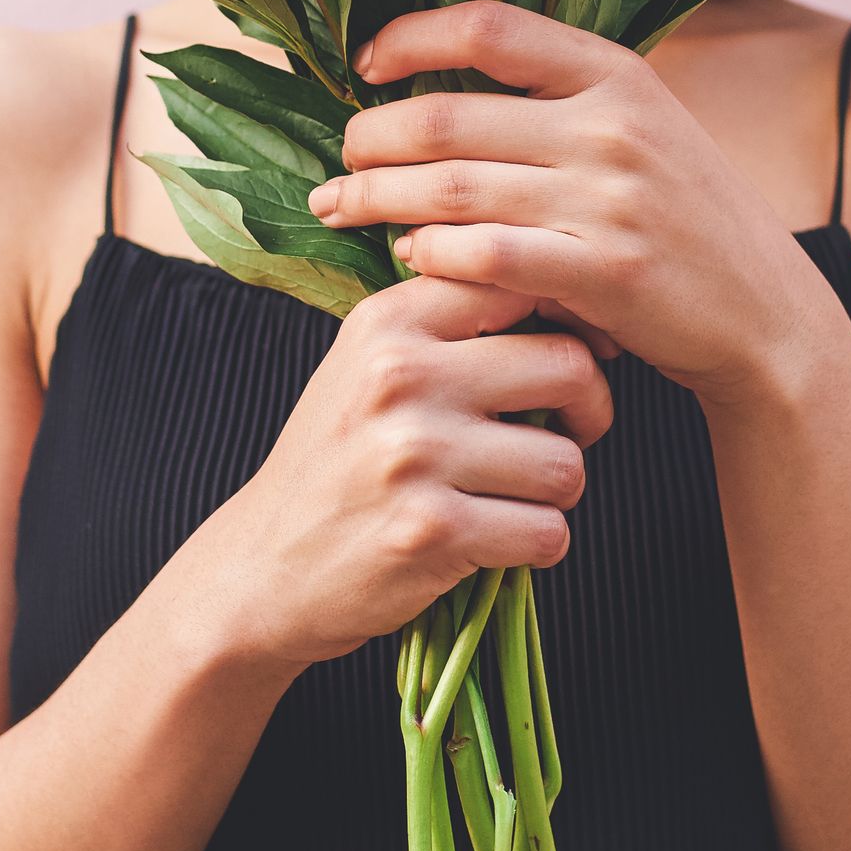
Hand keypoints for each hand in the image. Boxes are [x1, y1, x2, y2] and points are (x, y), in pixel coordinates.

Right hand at [184, 276, 613, 672]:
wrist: (264, 567)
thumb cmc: (336, 464)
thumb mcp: (367, 365)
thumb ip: (449, 322)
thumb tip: (567, 291)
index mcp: (390, 321)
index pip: (521, 282)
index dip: (567, 323)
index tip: (563, 363)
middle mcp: (401, 376)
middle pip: (569, 366)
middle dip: (586, 412)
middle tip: (559, 437)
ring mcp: (415, 454)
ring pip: (566, 464)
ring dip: (555, 494)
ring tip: (509, 498)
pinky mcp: (432, 532)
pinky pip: (547, 534)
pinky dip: (535, 546)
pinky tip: (494, 543)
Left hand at [310, 2, 839, 407]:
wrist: (765, 314)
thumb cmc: (685, 222)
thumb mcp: (644, 131)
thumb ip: (562, 102)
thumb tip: (443, 84)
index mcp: (618, 75)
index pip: (492, 27)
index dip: (413, 36)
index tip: (366, 61)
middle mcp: (613, 126)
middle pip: (450, 116)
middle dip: (372, 137)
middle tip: (339, 158)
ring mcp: (612, 200)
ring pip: (453, 188)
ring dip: (380, 198)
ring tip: (342, 206)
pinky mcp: (605, 273)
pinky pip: (487, 256)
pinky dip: (434, 255)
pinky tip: (410, 257)